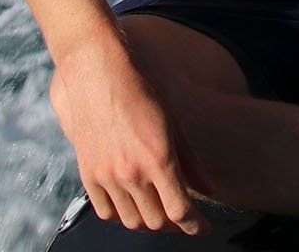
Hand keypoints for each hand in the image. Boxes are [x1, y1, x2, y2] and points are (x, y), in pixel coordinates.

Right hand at [50, 39, 209, 235]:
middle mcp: (131, 173)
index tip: (202, 228)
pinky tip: (132, 204)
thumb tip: (210, 189)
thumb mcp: (173, 123)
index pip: (180, 211)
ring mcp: (107, 176)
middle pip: (157, 221)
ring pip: (131, 220)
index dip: (194, 226)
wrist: (97, 71)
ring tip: (159, 210)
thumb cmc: (141, 91)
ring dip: (149, 220)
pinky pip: (105, 211)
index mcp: (158, 159)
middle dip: (174, 223)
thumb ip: (191, 161)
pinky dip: (122, 214)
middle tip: (183, 217)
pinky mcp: (88, 174)